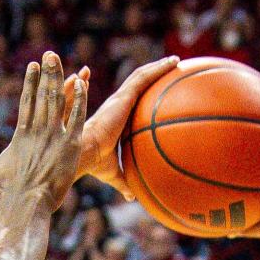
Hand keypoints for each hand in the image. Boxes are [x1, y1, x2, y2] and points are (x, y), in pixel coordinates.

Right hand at [0, 52, 87, 210]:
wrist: (24, 208)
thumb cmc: (3, 196)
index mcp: (20, 136)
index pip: (27, 102)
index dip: (31, 82)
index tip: (34, 66)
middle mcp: (37, 132)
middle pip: (43, 95)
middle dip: (47, 73)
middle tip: (50, 54)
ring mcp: (54, 137)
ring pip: (59, 100)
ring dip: (60, 78)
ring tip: (61, 61)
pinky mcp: (69, 146)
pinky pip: (77, 116)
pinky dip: (80, 99)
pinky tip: (82, 83)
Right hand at [76, 56, 179, 198]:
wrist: (84, 153)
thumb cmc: (94, 163)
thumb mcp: (113, 172)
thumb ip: (123, 182)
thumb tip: (132, 198)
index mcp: (114, 117)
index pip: (129, 100)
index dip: (139, 92)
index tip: (151, 87)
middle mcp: (116, 104)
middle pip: (137, 83)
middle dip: (151, 73)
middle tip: (168, 68)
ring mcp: (119, 99)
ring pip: (142, 76)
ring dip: (158, 67)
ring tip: (175, 61)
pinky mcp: (122, 97)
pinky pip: (144, 78)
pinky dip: (159, 69)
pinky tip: (173, 62)